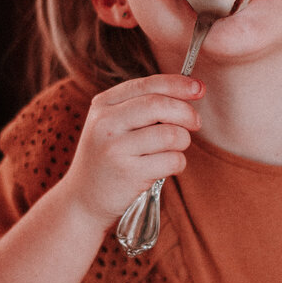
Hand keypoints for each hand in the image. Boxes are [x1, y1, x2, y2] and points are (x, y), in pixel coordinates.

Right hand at [61, 73, 203, 227]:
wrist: (83, 198)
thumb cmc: (108, 157)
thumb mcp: (113, 124)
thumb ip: (143, 104)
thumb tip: (192, 89)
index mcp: (103, 104)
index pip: (148, 84)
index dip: (178, 84)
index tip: (198, 89)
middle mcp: (106, 123)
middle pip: (159, 105)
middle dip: (186, 112)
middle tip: (195, 123)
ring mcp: (115, 149)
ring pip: (170, 134)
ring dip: (183, 141)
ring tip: (173, 149)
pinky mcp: (129, 174)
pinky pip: (172, 160)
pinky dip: (179, 163)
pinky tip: (166, 167)